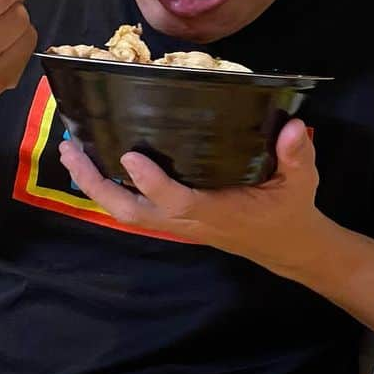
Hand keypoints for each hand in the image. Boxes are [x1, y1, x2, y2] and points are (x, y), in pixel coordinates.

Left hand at [58, 119, 326, 279]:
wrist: (287, 245)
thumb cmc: (290, 210)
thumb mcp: (301, 181)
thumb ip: (298, 155)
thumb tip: (294, 128)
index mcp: (218, 212)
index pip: (179, 202)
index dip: (153, 183)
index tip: (130, 155)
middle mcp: (191, 220)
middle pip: (133, 213)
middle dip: (98, 185)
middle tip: (73, 149)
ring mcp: (179, 223)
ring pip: (127, 213)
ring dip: (95, 186)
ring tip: (72, 152)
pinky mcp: (176, 219)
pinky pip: (134, 210)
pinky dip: (109, 190)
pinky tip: (96, 165)